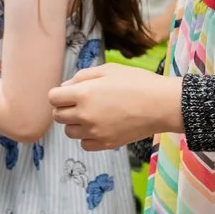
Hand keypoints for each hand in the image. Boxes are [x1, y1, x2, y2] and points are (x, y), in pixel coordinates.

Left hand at [47, 63, 181, 150]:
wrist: (162, 105)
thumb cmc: (138, 82)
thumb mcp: (109, 69)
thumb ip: (83, 76)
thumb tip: (65, 87)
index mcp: (84, 93)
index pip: (53, 98)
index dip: (59, 94)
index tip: (69, 93)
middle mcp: (85, 115)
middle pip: (58, 116)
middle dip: (65, 108)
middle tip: (81, 103)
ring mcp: (94, 132)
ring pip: (69, 132)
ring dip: (75, 124)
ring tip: (92, 115)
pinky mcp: (105, 144)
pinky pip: (84, 144)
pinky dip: (87, 137)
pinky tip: (100, 127)